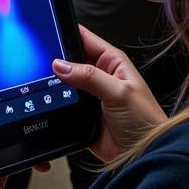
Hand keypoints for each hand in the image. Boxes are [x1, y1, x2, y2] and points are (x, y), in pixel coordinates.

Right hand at [53, 26, 167, 161]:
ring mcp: (89, 95)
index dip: (67, 33)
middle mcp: (100, 76)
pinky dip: (55, 103)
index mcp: (112, 62)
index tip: (48, 33)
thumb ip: (89, 76)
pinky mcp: (81, 114)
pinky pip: (62, 103)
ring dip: (55, 84)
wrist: (144, 156)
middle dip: (56, 61)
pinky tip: (48, 102)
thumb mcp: (118, 92)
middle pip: (70, 60)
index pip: (84, 38)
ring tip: (44, 83)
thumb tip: (61, 65)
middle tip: (42, 63)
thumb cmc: (145, 122)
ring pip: (64, 82)